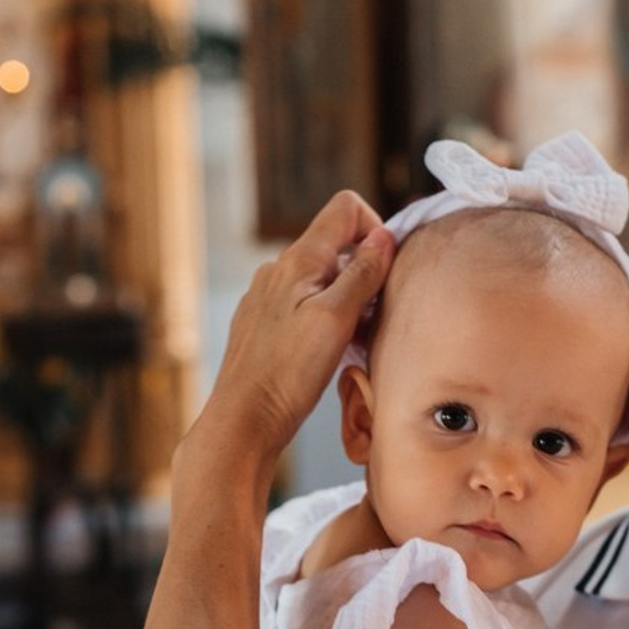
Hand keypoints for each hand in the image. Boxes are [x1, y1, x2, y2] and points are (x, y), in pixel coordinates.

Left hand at [191, 190, 393, 463]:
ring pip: (322, 279)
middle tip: (373, 315)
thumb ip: (363, 273)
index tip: (384, 269)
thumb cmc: (288, 374)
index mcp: (298, 260)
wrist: (243, 421)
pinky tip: (328, 354)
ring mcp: (268, 297)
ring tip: (352, 340)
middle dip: (364, 271)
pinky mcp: (265, 325)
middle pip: (336, 245)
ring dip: (346, 300)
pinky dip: (325, 319)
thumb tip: (384, 235)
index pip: (345, 208)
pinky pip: (304, 306)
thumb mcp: (336, 319)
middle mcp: (278, 270)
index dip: (374, 228)